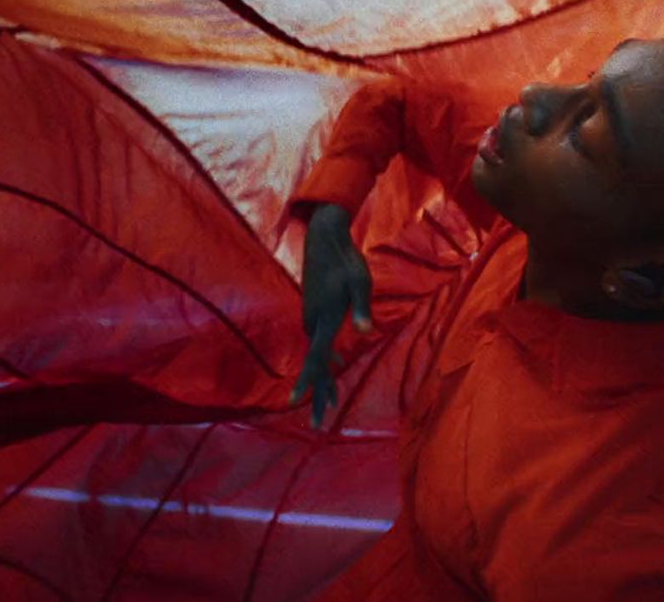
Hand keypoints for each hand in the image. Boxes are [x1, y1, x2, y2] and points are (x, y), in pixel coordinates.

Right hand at [291, 203, 372, 428]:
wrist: (325, 238)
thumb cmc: (347, 261)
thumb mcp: (361, 283)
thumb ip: (361, 308)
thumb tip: (366, 330)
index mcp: (323, 319)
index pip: (315, 357)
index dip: (308, 381)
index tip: (297, 402)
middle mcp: (313, 322)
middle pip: (314, 365)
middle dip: (317, 395)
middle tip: (319, 425)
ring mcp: (311, 317)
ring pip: (316, 356)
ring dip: (323, 380)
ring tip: (332, 404)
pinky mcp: (314, 311)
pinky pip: (318, 344)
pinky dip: (327, 359)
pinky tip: (339, 363)